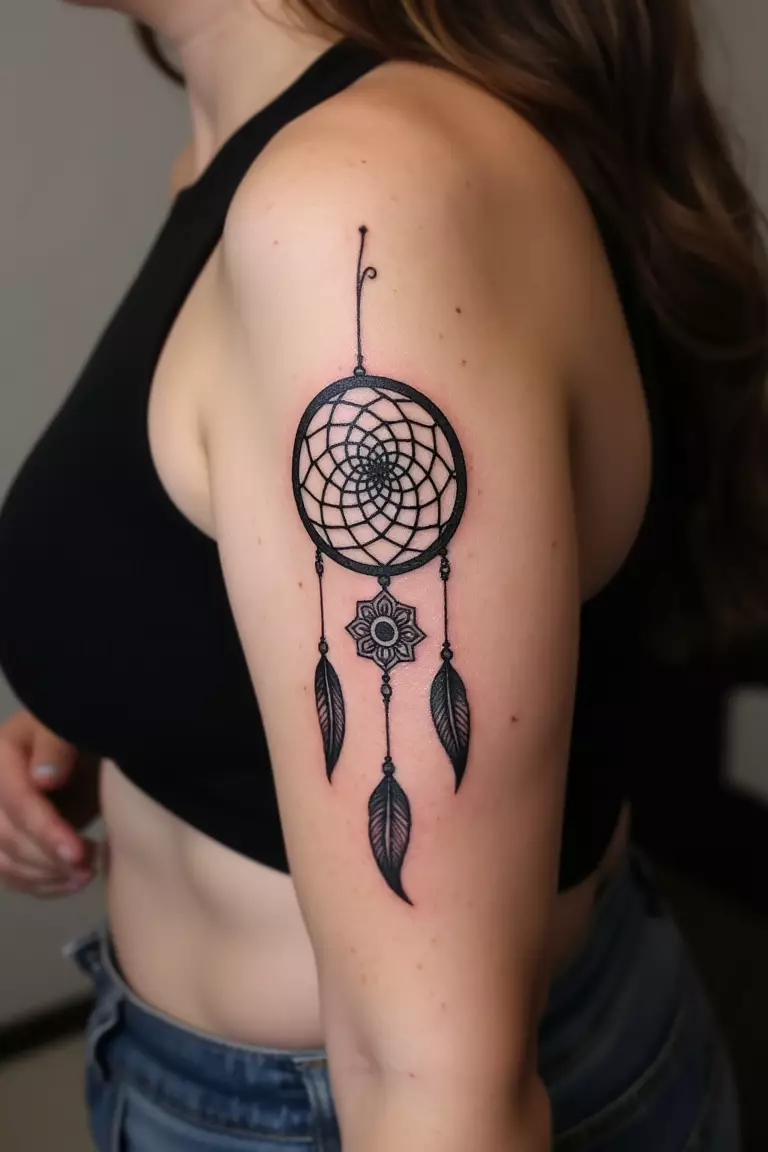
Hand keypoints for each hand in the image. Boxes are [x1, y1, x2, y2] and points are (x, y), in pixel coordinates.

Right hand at [0, 709, 98, 895]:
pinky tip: (71, 883)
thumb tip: (43, 780)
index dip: (45, 829)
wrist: (93, 752)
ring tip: (86, 875)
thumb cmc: (85, 735)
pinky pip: (11, 873)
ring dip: (44, 875)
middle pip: (5, 836)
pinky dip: (40, 884)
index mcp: (2, 755)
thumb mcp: (72, 728)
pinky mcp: (7, 841)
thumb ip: (56, 745)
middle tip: (88, 867)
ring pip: (3, 861)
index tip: (79, 852)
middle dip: (47, 856)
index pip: (17, 802)